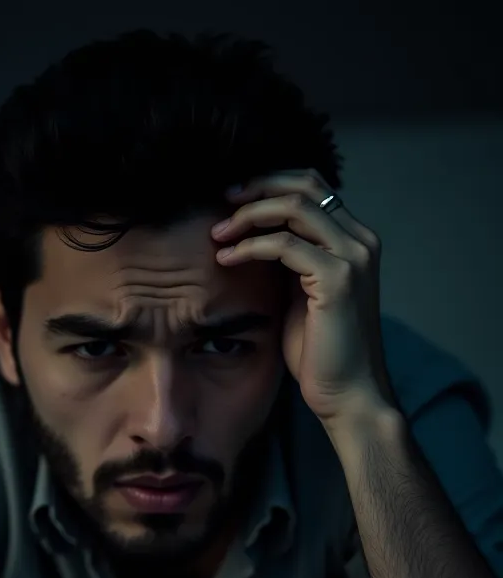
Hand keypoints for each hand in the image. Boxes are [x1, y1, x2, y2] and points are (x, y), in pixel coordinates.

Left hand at [212, 169, 394, 426]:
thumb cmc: (321, 352)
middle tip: (221, 202)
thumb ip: (289, 260)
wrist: (347, 394)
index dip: (270, 183)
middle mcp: (360, 241)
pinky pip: (283, 245)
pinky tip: (226, 260)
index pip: (314, 187)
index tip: (232, 199)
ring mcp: (353, 257)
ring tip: (217, 234)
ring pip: (293, 207)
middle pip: (305, 184)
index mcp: (355, 241)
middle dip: (258, 186)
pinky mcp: (337, 279)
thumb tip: (254, 234)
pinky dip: (249, 247)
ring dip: (248, 215)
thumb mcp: (300, 294)